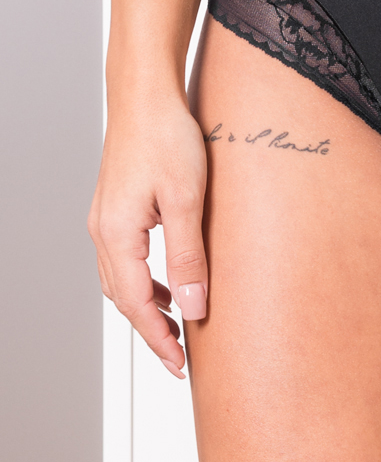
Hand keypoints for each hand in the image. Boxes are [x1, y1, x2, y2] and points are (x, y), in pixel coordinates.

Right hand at [88, 96, 209, 377]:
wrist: (147, 95)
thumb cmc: (168, 137)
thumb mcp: (188, 201)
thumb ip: (189, 257)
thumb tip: (194, 308)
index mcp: (117, 235)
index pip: (138, 305)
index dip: (159, 339)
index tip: (180, 367)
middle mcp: (104, 231)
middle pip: (125, 300)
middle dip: (151, 332)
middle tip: (180, 359)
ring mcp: (107, 219)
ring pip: (124, 281)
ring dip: (149, 308)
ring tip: (180, 327)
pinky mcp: (118, 208)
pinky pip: (128, 259)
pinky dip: (148, 281)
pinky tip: (173, 283)